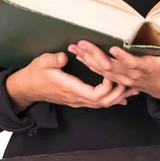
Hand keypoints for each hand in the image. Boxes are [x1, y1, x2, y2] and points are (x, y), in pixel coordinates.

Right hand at [6, 52, 139, 112]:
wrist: (27, 88)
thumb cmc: (35, 73)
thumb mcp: (42, 62)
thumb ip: (53, 60)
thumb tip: (64, 55)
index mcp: (69, 88)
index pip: (94, 95)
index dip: (106, 88)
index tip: (111, 76)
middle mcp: (75, 98)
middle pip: (102, 103)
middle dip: (118, 94)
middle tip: (131, 84)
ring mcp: (77, 100)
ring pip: (102, 104)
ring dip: (117, 97)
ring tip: (133, 89)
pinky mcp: (78, 98)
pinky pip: (97, 102)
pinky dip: (111, 99)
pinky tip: (122, 96)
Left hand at [68, 40, 159, 105]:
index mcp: (145, 68)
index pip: (132, 63)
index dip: (123, 58)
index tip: (113, 49)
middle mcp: (130, 74)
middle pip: (111, 66)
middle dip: (96, 55)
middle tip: (82, 43)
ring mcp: (122, 78)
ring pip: (101, 69)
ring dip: (87, 58)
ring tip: (74, 47)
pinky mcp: (116, 78)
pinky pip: (99, 71)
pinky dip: (87, 62)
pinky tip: (76, 53)